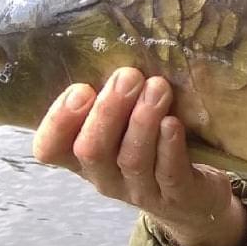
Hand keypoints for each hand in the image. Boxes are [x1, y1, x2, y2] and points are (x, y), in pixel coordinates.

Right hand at [31, 68, 246, 245]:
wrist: (197, 198)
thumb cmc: (154, 148)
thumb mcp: (125, 125)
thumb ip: (113, 100)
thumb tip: (114, 47)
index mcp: (83, 159)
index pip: (50, 149)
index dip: (59, 122)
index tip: (80, 89)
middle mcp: (105, 178)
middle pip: (92, 150)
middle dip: (108, 111)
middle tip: (128, 76)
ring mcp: (140, 191)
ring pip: (132, 159)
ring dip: (143, 120)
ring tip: (158, 88)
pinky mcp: (177, 196)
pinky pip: (168, 173)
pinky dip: (169, 146)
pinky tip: (173, 123)